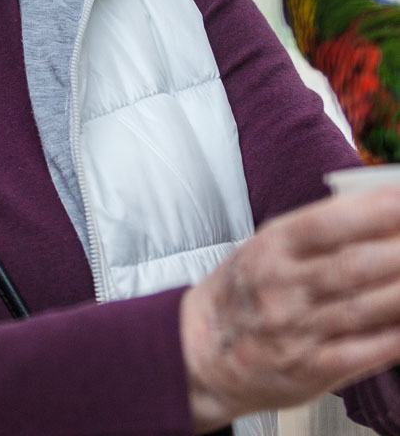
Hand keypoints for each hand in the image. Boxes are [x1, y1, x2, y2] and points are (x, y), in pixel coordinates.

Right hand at [182, 186, 399, 430]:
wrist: (200, 352)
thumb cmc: (242, 292)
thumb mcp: (264, 248)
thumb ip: (316, 233)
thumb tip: (383, 214)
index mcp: (271, 248)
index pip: (326, 223)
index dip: (374, 211)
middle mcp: (281, 286)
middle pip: (354, 266)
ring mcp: (296, 329)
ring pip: (365, 308)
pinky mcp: (310, 368)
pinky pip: (363, 352)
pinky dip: (394, 338)